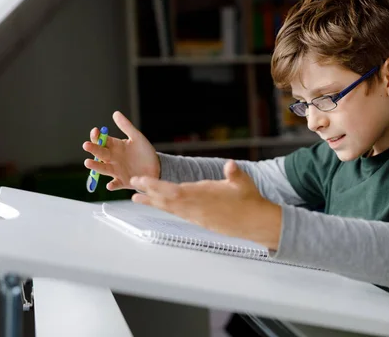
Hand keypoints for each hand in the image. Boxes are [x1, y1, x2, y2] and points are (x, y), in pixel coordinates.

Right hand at [83, 111, 159, 190]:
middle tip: (86, 145)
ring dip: (95, 166)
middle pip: (100, 153)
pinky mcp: (123, 182)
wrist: (157, 167)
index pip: (102, 141)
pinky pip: (116, 184)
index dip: (97, 136)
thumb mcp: (137, 137)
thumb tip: (115, 113)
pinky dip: (113, 185)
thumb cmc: (144, 152)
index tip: (95, 131)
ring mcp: (116, 170)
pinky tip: (110, 185)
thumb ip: (126, 126)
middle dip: (93, 149)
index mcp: (115, 147)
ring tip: (88, 162)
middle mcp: (112, 159)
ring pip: (103, 168)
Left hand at [129, 160, 281, 249]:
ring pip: (170, 209)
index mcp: (204, 196)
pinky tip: (160, 206)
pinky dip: (166, 209)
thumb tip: (231, 164)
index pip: (173, 190)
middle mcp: (197, 207)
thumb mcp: (244, 183)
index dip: (155, 186)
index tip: (141, 181)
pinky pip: (178, 214)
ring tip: (137, 198)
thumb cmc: (250, 201)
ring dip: (153, 203)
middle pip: (167, 200)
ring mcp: (198, 216)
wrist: (256, 223)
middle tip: (132, 187)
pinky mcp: (201, 221)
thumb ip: (235, 174)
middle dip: (148, 193)